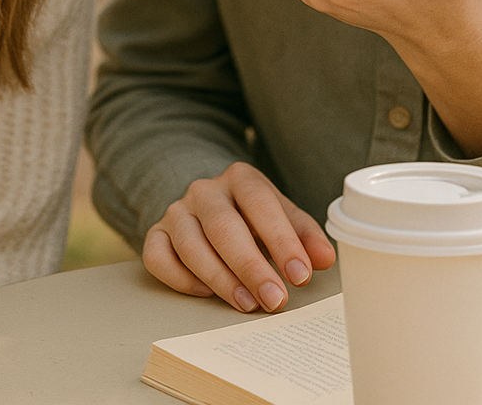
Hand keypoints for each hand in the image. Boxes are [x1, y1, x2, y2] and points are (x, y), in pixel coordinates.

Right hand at [143, 162, 334, 310]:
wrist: (211, 206)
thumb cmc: (253, 218)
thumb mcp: (282, 217)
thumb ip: (303, 235)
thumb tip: (324, 258)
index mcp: (240, 178)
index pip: (260, 203)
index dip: (281, 240)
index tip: (301, 275)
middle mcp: (204, 190)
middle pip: (223, 226)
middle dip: (251, 266)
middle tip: (275, 299)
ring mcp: (177, 211)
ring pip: (191, 244)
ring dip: (220, 278)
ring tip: (247, 304)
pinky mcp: (157, 234)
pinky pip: (158, 257)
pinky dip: (180, 278)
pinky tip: (206, 294)